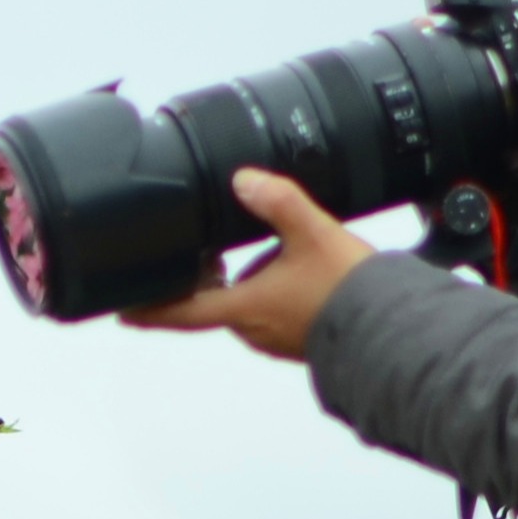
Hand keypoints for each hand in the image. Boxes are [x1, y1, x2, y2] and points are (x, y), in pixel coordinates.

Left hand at [122, 168, 380, 357]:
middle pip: (211, 301)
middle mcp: (253, 329)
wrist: (395, 329)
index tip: (123, 307)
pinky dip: (268, 290)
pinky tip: (291, 269)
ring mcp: (274, 337)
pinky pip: (270, 312)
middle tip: (207, 250)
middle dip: (205, 277)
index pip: (180, 312)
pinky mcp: (297, 338)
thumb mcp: (312, 233)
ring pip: (243, 304)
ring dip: (242, 281)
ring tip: (260, 251)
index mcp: (244, 309)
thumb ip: (277, 201)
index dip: (148, 308)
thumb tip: (244, 180)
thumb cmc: (351, 291)